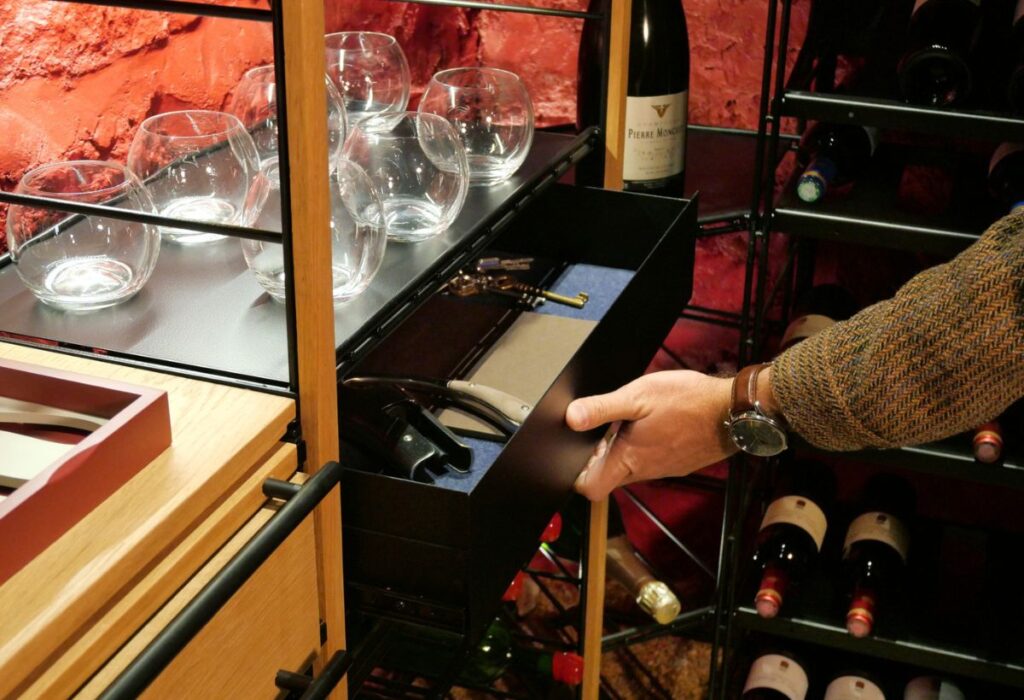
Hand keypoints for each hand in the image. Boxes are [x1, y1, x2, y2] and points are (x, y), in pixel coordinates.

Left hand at [565, 370, 737, 500]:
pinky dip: (644, 447)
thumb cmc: (687, 402)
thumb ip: (601, 408)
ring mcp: (663, 469)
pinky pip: (652, 461)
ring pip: (631, 468)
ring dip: (623, 449)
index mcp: (629, 459)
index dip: (578, 474)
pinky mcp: (678, 462)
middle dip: (600, 457)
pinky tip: (651, 424)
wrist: (732, 410)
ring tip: (628, 422)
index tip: (577, 453)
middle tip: (604, 428)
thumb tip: (571, 417)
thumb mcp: (637, 396)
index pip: (591, 488)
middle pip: (610, 476)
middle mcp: (645, 470)